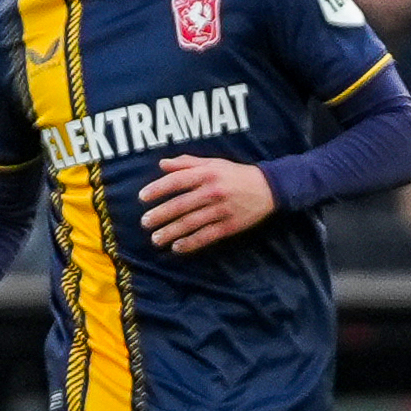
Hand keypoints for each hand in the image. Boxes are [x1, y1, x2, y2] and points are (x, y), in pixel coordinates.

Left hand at [138, 155, 274, 252]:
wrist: (269, 187)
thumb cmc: (235, 174)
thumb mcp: (213, 163)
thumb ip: (187, 162)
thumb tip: (162, 164)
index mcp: (207, 174)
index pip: (177, 181)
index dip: (158, 189)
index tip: (142, 197)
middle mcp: (213, 191)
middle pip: (181, 205)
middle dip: (160, 215)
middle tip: (145, 222)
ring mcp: (222, 210)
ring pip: (192, 223)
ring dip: (171, 232)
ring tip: (155, 239)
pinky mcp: (230, 225)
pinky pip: (207, 236)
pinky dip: (191, 243)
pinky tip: (177, 248)